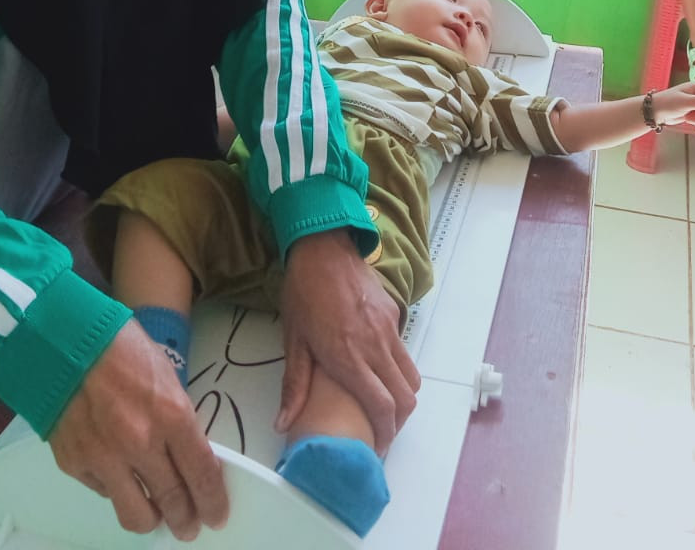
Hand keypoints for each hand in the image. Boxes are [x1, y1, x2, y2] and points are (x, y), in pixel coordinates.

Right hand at [49, 321, 227, 540]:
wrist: (67, 340)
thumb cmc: (125, 349)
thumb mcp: (167, 378)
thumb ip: (178, 420)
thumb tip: (187, 457)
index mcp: (171, 416)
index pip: (201, 474)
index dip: (212, 501)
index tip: (216, 515)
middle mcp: (139, 443)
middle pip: (172, 501)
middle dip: (186, 521)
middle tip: (190, 526)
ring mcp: (104, 458)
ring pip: (136, 515)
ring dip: (152, 519)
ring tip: (156, 514)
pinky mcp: (74, 464)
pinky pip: (103, 492)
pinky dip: (115, 489)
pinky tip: (118, 474)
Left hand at [276, 228, 419, 452]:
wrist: (323, 246)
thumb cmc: (302, 293)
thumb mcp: (293, 340)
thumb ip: (294, 385)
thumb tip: (283, 425)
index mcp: (349, 357)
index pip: (381, 407)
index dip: (384, 433)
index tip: (376, 447)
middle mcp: (375, 347)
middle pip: (406, 397)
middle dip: (398, 422)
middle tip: (382, 431)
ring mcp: (389, 329)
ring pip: (411, 375)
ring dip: (402, 396)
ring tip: (384, 403)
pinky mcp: (394, 314)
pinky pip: (403, 350)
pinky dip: (397, 368)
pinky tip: (378, 366)